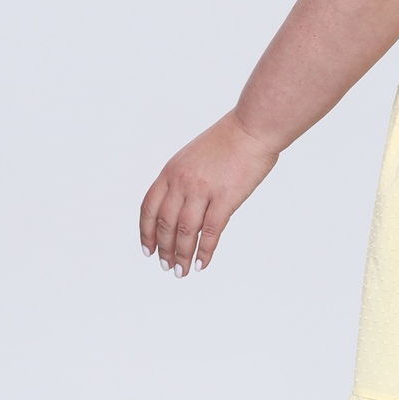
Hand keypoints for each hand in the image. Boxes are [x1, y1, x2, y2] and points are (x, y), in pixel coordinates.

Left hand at [139, 111, 279, 275]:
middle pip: (164, 223)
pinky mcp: (225, 198)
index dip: (146, 232)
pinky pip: (210, 232)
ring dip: (181, 255)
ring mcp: (202, 190)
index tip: (148, 250)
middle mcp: (181, 182)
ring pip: (184, 231)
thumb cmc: (229, 140)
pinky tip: (202, 263)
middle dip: (163, 249)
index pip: (149, 208)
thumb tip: (181, 206)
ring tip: (181, 271)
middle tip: (166, 266)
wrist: (252, 128)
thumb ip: (183, 179)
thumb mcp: (193, 156)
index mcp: (171, 171)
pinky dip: (204, 251)